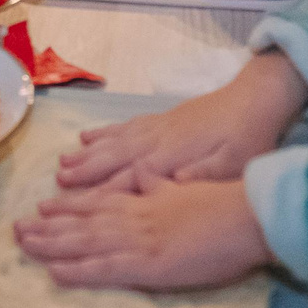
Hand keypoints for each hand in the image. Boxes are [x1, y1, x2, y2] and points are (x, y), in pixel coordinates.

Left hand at [16, 176, 270, 290]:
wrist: (247, 213)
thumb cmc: (224, 199)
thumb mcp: (186, 180)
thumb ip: (160, 181)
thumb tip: (140, 173)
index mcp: (145, 195)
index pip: (98, 200)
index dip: (68, 205)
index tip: (43, 207)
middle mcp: (134, 214)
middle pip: (82, 219)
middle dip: (48, 225)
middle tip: (16, 228)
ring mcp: (138, 238)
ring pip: (85, 241)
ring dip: (52, 244)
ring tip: (24, 245)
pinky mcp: (148, 264)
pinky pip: (105, 269)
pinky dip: (78, 271)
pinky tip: (55, 273)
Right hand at [55, 54, 306, 189]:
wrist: (255, 99)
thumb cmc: (246, 141)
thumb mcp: (230, 167)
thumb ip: (196, 176)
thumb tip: (165, 186)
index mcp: (170, 159)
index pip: (126, 181)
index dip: (97, 196)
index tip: (70, 208)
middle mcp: (156, 142)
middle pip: (111, 161)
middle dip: (81, 176)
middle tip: (52, 191)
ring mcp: (156, 128)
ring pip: (112, 144)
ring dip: (86, 156)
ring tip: (60, 167)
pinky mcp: (161, 119)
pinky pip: (124, 127)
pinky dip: (103, 133)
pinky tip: (87, 137)